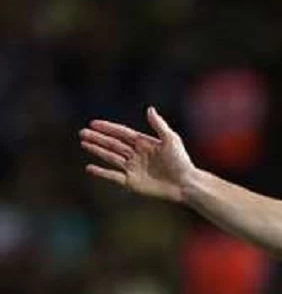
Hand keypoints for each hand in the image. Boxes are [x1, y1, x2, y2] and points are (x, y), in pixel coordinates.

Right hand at [79, 107, 194, 202]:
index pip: (122, 133)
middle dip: (98, 138)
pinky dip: (101, 172)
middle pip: (113, 144)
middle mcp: (136, 155)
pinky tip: (89, 167)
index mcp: (144, 143)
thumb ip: (159, 125)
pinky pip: (113, 176)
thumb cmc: (181, 161)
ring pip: (111, 157)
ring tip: (84, 143)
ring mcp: (133, 168)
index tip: (93, 123)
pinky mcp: (132, 183)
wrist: (186, 184)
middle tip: (82, 132)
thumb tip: (149, 109)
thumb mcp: (171, 140)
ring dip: (97, 150)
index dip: (108, 128)